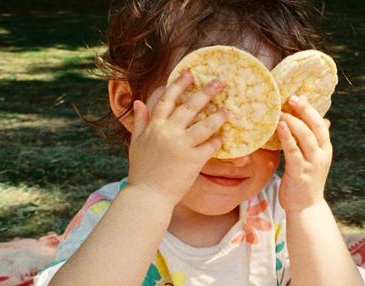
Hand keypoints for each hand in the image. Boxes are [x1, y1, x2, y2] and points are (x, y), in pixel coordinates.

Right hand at [127, 72, 227, 205]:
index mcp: (154, 126)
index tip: (190, 74)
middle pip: (190, 107)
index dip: (179, 85)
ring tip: (228, 110)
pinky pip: (210, 146)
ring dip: (218, 116)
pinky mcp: (193, 160)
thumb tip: (139, 102)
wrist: (147, 194)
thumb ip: (140, 121)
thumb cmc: (141, 169)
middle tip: (219, 82)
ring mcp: (182, 146)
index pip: (167, 100)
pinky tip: (223, 137)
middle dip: (205, 92)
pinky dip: (217, 141)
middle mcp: (168, 132)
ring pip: (204, 125)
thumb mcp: (136, 142)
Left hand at [276, 95, 332, 211]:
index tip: (299, 95)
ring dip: (294, 121)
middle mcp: (321, 154)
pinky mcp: (300, 173)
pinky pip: (293, 151)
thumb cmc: (305, 180)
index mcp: (324, 149)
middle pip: (316, 126)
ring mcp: (312, 164)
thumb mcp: (313, 158)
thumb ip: (314, 140)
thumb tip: (322, 120)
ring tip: (282, 111)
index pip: (320, 124)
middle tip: (292, 97)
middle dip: (305, 110)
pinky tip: (280, 127)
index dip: (311, 109)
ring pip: (306, 137)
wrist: (306, 207)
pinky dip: (287, 137)